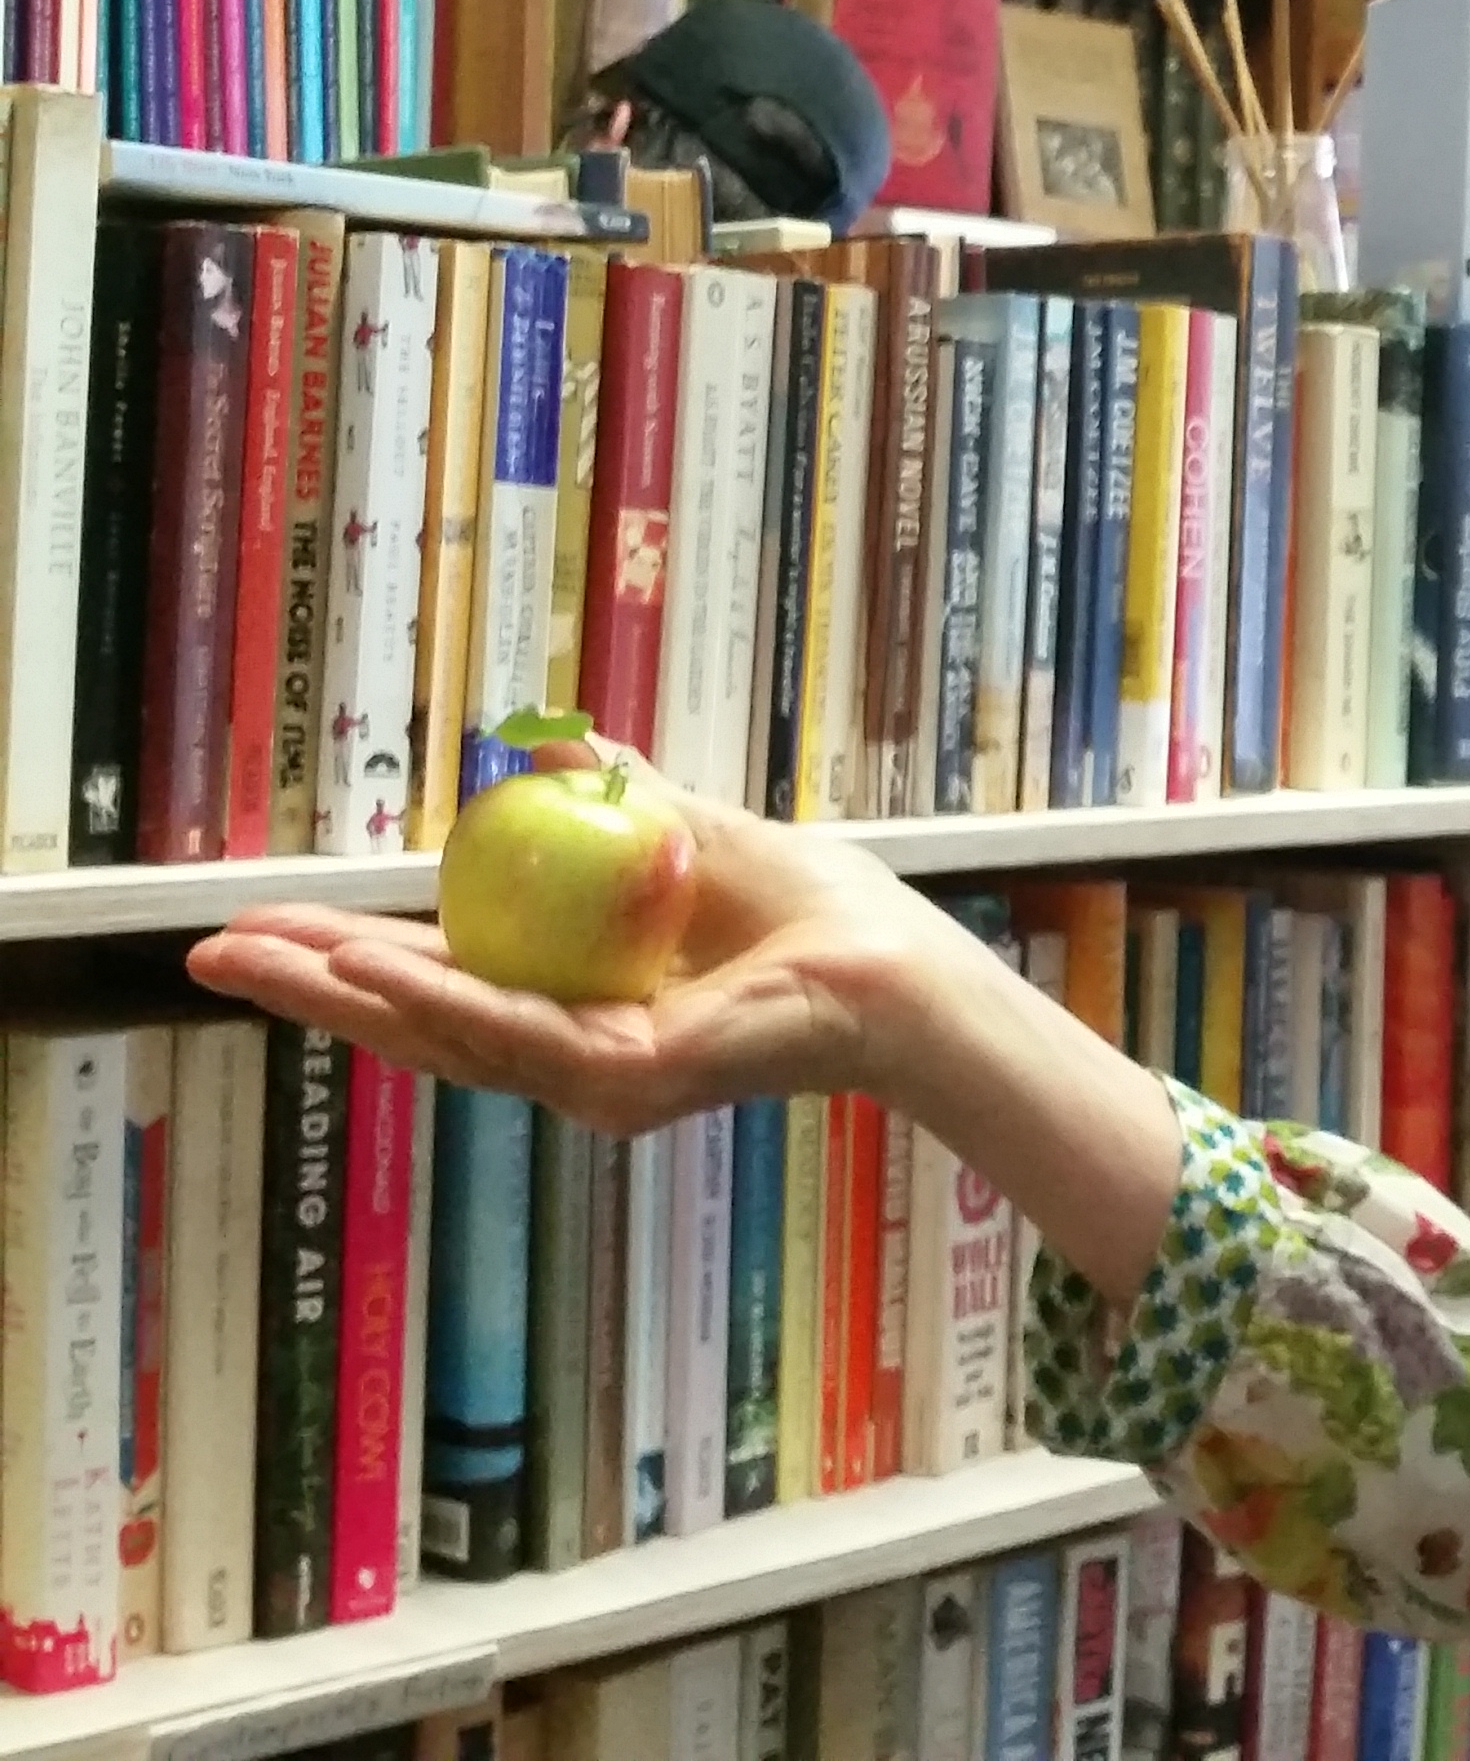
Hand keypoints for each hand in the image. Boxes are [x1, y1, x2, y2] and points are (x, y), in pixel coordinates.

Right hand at [188, 738, 977, 1134]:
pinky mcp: (632, 1080)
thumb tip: (536, 748)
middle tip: (211, 951)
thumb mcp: (689, 835)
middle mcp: (571, 1053)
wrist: (898, 964)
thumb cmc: (812, 912)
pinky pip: (520, 1034)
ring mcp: (597, 1076)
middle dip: (310, 988)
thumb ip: (612, 797)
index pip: (439, 980)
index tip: (260, 924)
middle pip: (416, 1021)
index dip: (345, 957)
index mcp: (574, 1001)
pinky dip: (446, 999)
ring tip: (272, 954)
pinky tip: (377, 973)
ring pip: (450, 1032)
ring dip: (356, 992)